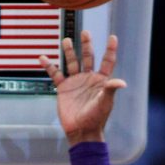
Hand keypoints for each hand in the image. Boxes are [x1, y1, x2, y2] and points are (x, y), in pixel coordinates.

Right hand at [40, 31, 125, 145]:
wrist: (81, 131)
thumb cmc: (96, 118)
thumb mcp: (105, 103)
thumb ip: (111, 90)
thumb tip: (121, 82)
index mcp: (101, 80)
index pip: (107, 61)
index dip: (110, 49)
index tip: (113, 37)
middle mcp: (88, 78)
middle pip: (88, 57)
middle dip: (87, 45)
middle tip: (85, 33)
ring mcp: (75, 82)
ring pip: (72, 62)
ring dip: (69, 52)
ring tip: (66, 40)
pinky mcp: (63, 88)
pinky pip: (55, 74)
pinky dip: (49, 66)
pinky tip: (43, 58)